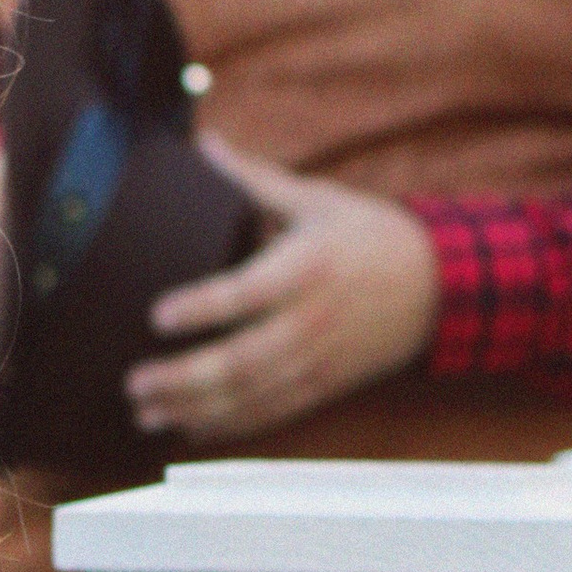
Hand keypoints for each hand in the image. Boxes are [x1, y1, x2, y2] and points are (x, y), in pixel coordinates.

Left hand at [125, 145, 439, 445]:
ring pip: (251, 395)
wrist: (438, 287)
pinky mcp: (325, 385)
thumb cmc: (370, 236)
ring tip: (145, 412)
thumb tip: (203, 145)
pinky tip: (189, 427)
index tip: (156, 316)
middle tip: (134, 383)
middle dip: (183, 377)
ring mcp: (319, 359)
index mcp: (307, 267)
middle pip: (241, 360)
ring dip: (194, 409)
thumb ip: (254, 179)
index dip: (202, 307)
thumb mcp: (317, 200)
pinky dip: (229, 425)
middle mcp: (311, 319)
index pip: (247, 292)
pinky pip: (272, 412)